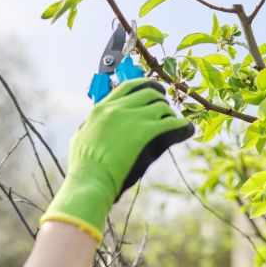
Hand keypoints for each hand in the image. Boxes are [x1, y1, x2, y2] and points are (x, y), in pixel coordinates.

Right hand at [40, 78, 193, 242]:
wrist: (90, 180)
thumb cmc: (83, 167)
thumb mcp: (80, 139)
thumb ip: (89, 128)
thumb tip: (88, 127)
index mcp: (101, 109)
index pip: (128, 87)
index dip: (145, 87)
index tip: (153, 93)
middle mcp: (117, 108)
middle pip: (148, 92)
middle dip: (161, 99)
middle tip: (167, 109)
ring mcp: (132, 119)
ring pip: (161, 106)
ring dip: (170, 114)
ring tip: (174, 123)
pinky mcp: (145, 132)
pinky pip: (171, 122)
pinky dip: (181, 125)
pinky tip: (185, 129)